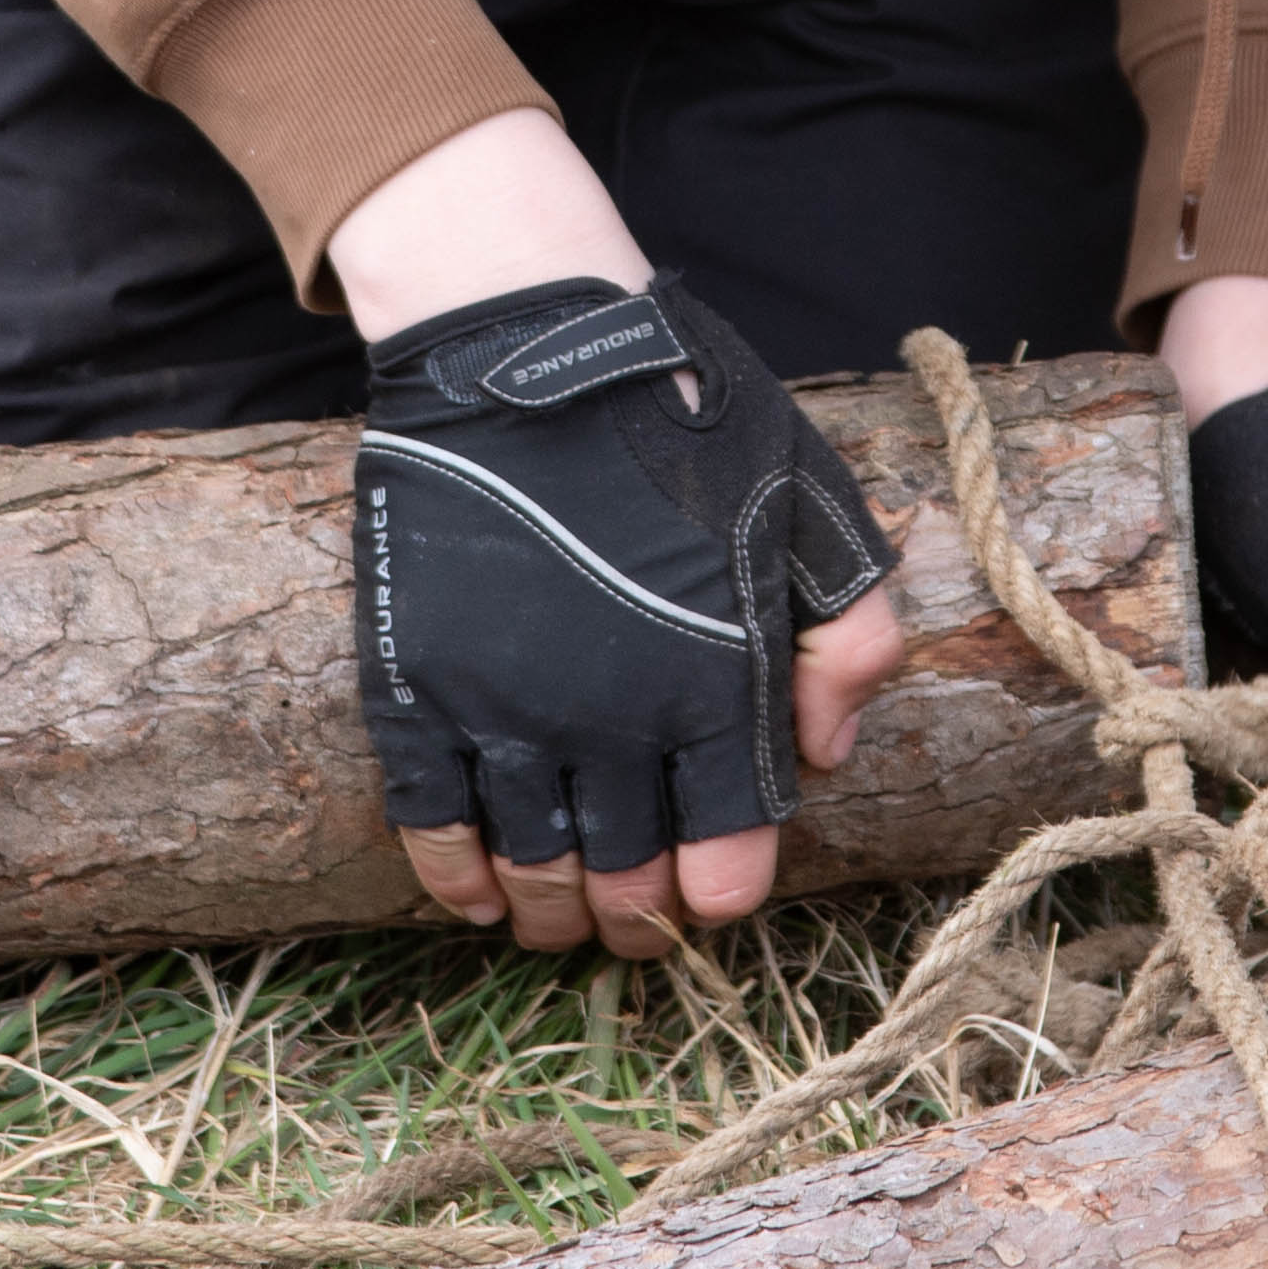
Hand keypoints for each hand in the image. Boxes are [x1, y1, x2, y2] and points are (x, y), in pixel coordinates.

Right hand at [343, 208, 908, 962]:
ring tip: (559, 922)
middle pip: (625, 876)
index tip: (709, 895)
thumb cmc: (682, 413)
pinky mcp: (417, 684)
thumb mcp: (811, 501)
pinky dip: (454, 880)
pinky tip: (476, 898)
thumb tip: (823, 753)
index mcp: (715, 683)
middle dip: (636, 921)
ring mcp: (505, 706)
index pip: (724, 848)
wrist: (525, 342)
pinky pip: (431, 822)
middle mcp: (612, 718)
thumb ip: (850, 635)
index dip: (718, 893)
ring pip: (531, 864)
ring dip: (551, 914)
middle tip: (635, 926)